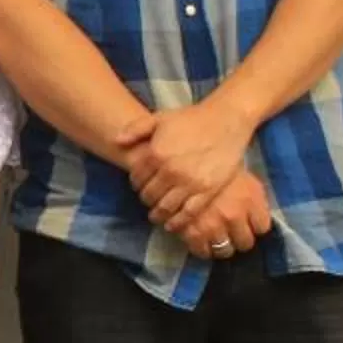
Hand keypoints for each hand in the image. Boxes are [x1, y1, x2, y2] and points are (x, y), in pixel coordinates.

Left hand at [130, 95, 253, 223]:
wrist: (226, 120)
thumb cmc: (192, 118)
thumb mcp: (160, 118)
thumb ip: (136, 129)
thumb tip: (116, 141)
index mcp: (156, 153)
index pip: (137, 178)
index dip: (136, 183)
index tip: (140, 185)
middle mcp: (170, 170)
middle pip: (149, 195)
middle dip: (146, 199)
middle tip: (149, 200)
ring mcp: (189, 183)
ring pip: (165, 208)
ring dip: (158, 214)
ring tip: (157, 215)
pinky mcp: (207, 191)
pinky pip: (188, 214)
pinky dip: (177, 223)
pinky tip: (172, 225)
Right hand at [167, 168, 272, 259]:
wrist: (185, 156)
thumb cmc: (215, 160)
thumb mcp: (241, 173)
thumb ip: (251, 197)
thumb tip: (253, 215)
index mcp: (250, 200)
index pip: (262, 227)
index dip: (255, 225)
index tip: (249, 223)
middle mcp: (234, 215)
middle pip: (245, 242)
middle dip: (239, 238)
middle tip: (232, 233)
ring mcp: (213, 226)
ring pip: (224, 251)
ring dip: (221, 246)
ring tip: (215, 239)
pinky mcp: (192, 232)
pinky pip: (201, 251)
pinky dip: (201, 249)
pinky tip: (199, 242)